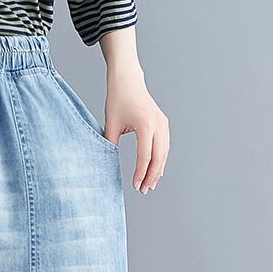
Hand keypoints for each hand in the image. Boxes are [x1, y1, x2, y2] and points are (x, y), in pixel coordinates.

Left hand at [103, 67, 168, 194]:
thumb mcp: (111, 124)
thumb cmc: (118, 99)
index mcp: (145, 124)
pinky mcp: (163, 123)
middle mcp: (158, 124)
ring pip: (164, 153)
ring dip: (157, 171)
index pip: (145, 156)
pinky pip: (164, 146)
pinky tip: (155, 172)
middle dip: (151, 177)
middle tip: (144, 191)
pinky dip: (161, 160)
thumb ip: (110, 145)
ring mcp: (163, 123)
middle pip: (158, 157)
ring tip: (150, 185)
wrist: (128, 80)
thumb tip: (108, 166)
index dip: (140, 174)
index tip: (135, 186)